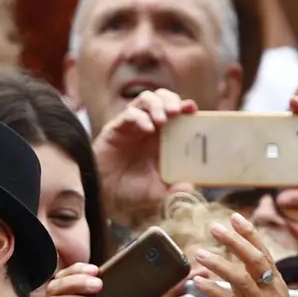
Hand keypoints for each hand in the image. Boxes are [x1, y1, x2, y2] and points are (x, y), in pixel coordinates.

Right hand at [93, 89, 197, 225]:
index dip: (185, 106)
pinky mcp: (115, 130)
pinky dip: (139, 117)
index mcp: (163, 138)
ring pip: (145, 99)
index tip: (192, 108)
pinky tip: (147, 128)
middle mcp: (149, 128)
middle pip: (162, 98)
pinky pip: (128, 114)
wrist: (105, 198)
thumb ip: (174, 191)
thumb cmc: (132, 192)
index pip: (177, 112)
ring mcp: (131, 127)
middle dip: (171, 100)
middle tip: (176, 112)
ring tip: (162, 119)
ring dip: (156, 104)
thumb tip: (190, 188)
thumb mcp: (158, 193)